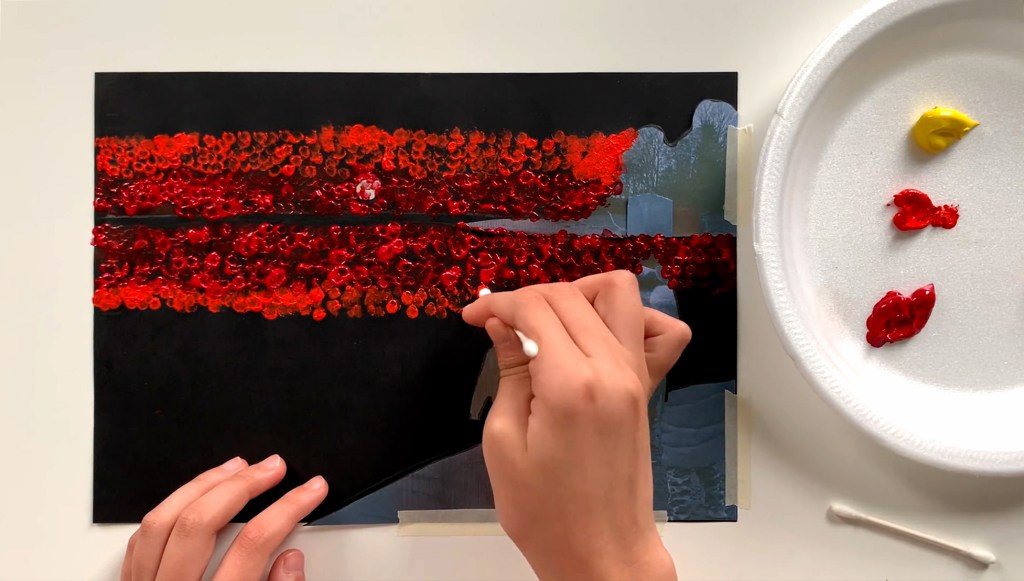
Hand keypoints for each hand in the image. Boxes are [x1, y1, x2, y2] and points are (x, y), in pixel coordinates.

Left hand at [121, 455, 327, 580]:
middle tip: (274, 467)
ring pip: (163, 522)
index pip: (252, 546)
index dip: (288, 509)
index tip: (311, 490)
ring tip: (236, 467)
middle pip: (200, 523)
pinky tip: (193, 496)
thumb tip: (291, 559)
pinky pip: (141, 539)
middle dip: (243, 486)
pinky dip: (169, 509)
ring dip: (203, 485)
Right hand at [463, 271, 689, 580]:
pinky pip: (659, 331)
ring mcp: (636, 375)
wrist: (601, 551)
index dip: (497, 304)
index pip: (535, 307)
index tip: (472, 318)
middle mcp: (612, 368)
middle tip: (498, 323)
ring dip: (577, 294)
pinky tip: (595, 335)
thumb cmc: (545, 512)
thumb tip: (504, 324)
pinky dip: (630, 318)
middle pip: (570, 294)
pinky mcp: (646, 387)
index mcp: (570, 383)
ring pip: (619, 293)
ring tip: (547, 322)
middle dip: (527, 297)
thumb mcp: (504, 442)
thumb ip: (510, 371)